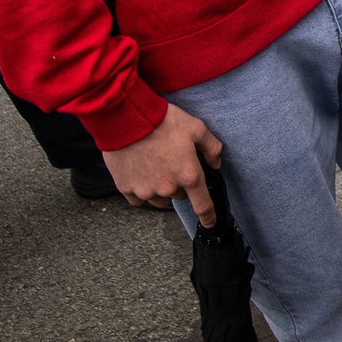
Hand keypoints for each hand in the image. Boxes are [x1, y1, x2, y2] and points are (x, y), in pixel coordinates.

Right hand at [102, 103, 225, 222]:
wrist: (126, 118)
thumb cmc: (161, 120)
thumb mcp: (196, 127)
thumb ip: (211, 147)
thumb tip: (216, 163)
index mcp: (188, 174)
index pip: (203, 206)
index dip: (209, 217)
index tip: (210, 223)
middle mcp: (168, 188)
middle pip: (179, 196)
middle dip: (179, 183)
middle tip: (171, 162)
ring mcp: (146, 190)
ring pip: (159, 199)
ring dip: (161, 188)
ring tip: (154, 165)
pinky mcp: (127, 189)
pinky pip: (138, 198)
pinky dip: (141, 189)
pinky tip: (140, 171)